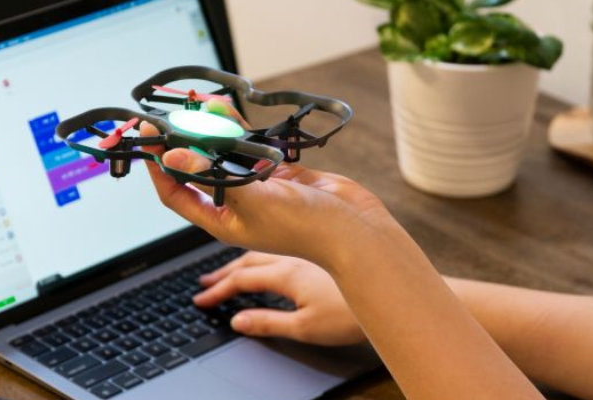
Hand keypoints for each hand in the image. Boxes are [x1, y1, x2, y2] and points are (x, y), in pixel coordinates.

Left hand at [138, 99, 394, 270]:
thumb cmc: (303, 226)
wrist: (352, 229)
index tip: (148, 137)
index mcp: (221, 220)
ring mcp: (258, 187)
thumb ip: (211, 174)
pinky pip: (252, 148)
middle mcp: (235, 204)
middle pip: (197, 170)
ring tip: (200, 105)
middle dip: (183, 143)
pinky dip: (240, 130)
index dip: (158, 166)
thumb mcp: (249, 199)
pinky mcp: (280, 173)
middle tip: (171, 116)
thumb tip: (173, 156)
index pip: (175, 193)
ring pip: (225, 155)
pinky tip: (229, 111)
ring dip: (212, 131)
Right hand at [193, 251, 365, 345]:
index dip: (217, 290)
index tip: (201, 298)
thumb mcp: (307, 326)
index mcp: (285, 273)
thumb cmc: (354, 310)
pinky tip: (271, 248)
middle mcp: (292, 253)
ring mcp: (307, 246)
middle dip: (224, 271)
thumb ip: (270, 323)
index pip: (241, 279)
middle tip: (206, 281)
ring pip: (265, 245)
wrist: (392, 286)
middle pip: (248, 259)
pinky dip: (267, 244)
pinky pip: (284, 239)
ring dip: (244, 256)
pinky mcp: (322, 243)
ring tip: (232, 265)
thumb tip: (239, 321)